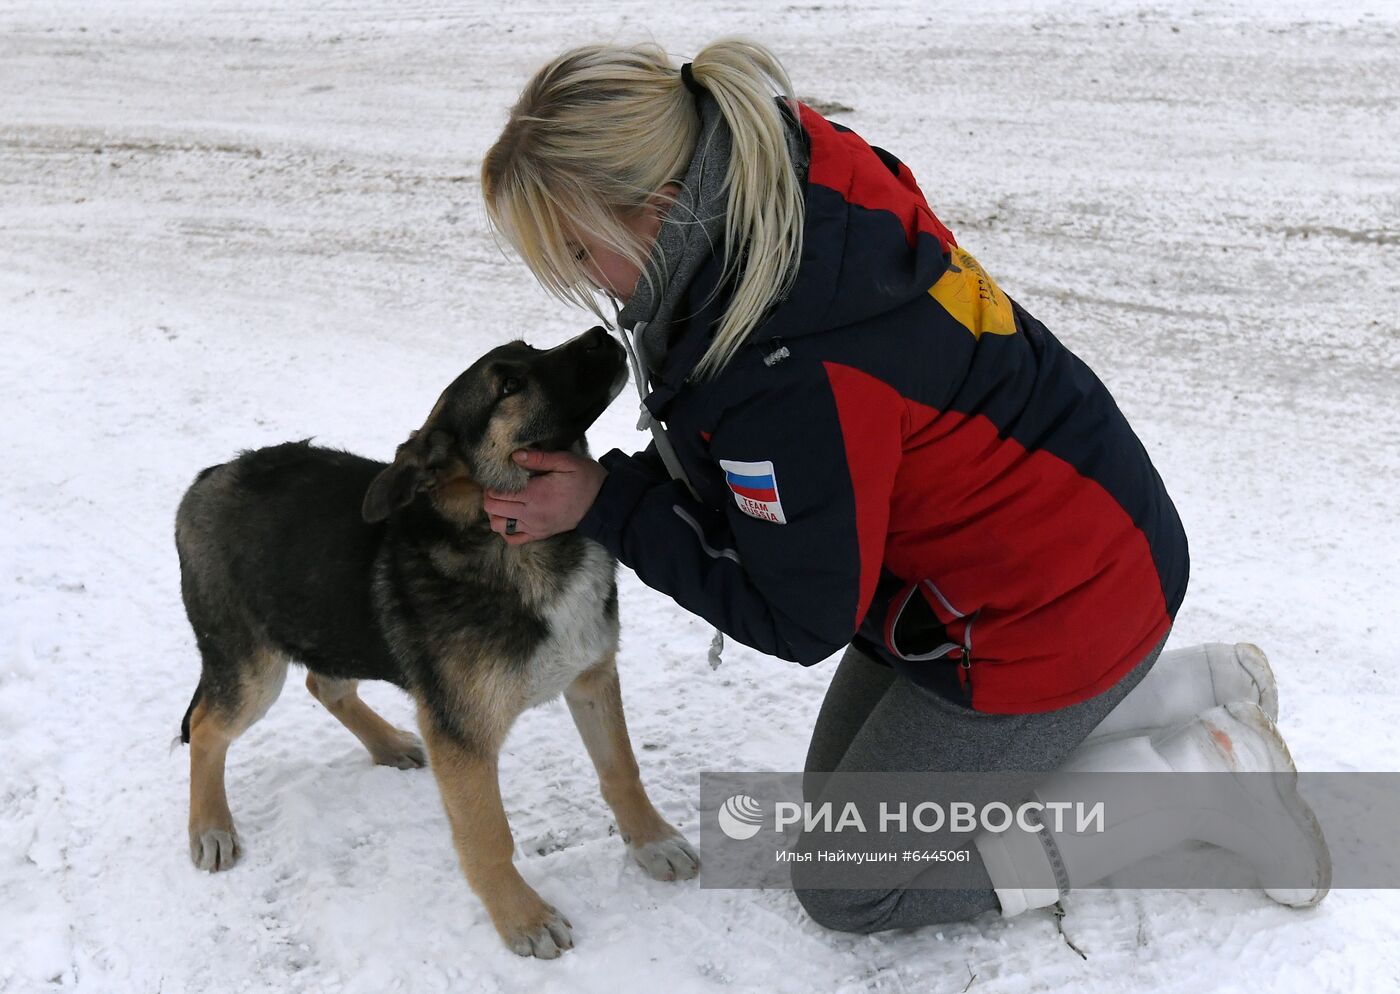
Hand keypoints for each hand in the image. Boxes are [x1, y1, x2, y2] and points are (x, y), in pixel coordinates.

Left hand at [483, 450, 606, 545]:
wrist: (602, 503)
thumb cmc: (585, 478)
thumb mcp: (566, 461)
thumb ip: (539, 458)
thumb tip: (514, 456)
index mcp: (536, 494)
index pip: (498, 493)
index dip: (491, 484)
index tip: (498, 476)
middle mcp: (531, 513)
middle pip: (493, 509)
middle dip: (489, 496)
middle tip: (498, 486)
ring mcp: (534, 527)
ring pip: (498, 525)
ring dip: (494, 513)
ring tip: (502, 501)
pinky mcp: (539, 534)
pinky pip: (513, 539)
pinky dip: (505, 530)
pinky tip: (509, 518)